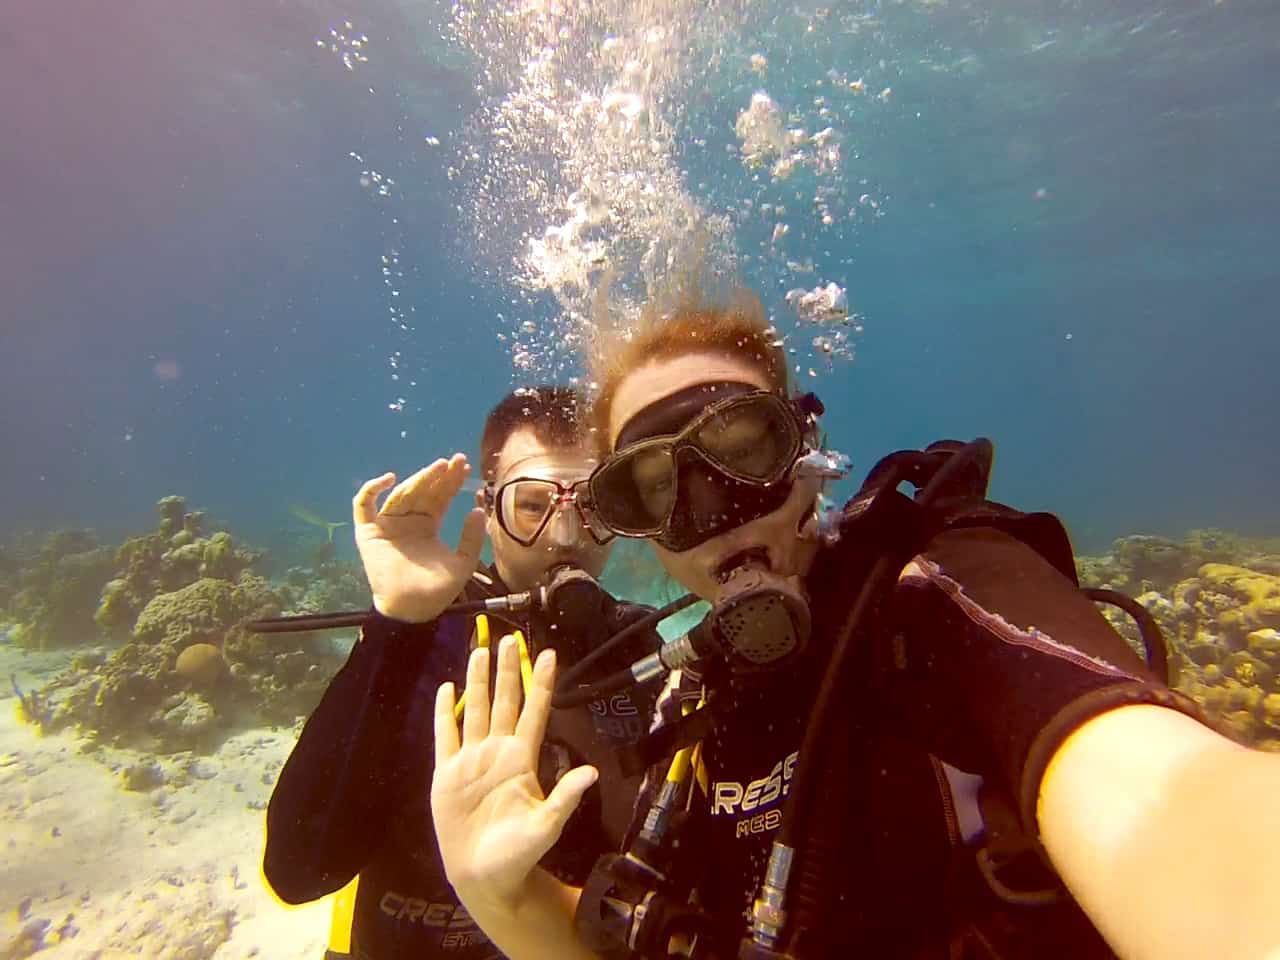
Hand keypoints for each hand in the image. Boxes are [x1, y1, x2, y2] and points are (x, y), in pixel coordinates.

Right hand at [352, 453, 486, 622]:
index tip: (464, 466)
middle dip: (439, 475)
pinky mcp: (369, 531)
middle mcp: (408, 521)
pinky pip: (363, 505)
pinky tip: (389, 479)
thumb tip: (478, 510)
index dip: (451, 481)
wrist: (413, 608)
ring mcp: (388, 524)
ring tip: (438, 467)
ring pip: (402, 494)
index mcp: (428, 525)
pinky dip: (372, 489)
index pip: (440, 496)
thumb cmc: (437, 590)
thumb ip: (471, 538)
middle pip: (424, 491)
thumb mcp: (463, 562)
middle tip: (455, 461)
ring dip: (419, 479)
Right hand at [431, 636, 597, 913]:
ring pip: (475, 710)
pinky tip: (446, 690)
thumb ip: (565, 797)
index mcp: (522, 759)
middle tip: (509, 639)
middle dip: (507, 670)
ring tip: (479, 651)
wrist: (484, 877)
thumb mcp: (546, 825)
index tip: (549, 654)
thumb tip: (593, 773)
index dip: (541, 683)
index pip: (534, 711)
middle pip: (504, 701)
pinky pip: (445, 736)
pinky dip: (444, 712)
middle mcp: (498, 752)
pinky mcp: (447, 774)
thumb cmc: (519, 854)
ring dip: (477, 681)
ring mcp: (471, 760)